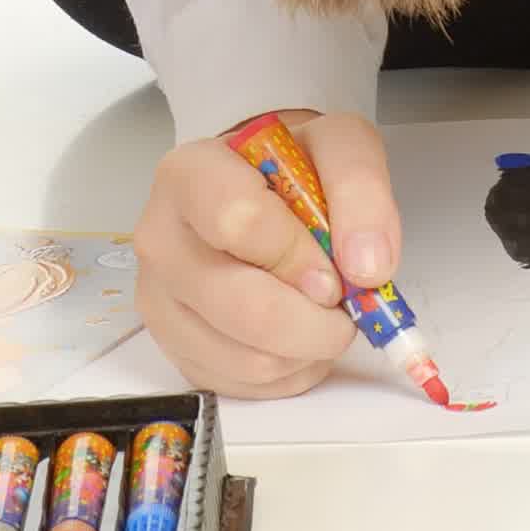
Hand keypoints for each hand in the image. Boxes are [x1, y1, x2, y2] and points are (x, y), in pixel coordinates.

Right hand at [134, 110, 392, 396]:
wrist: (258, 190)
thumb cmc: (290, 171)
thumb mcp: (337, 146)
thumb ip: (360, 188)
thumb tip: (367, 266)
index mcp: (189, 175)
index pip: (240, 223)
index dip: (299, 256)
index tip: (336, 268)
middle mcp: (161, 239)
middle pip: (246, 309)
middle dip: (317, 320)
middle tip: (342, 303)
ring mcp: (161, 299)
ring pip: (250, 358)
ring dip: (309, 349)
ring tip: (320, 313)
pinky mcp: (175, 348)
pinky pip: (244, 384)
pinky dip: (290, 371)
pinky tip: (297, 335)